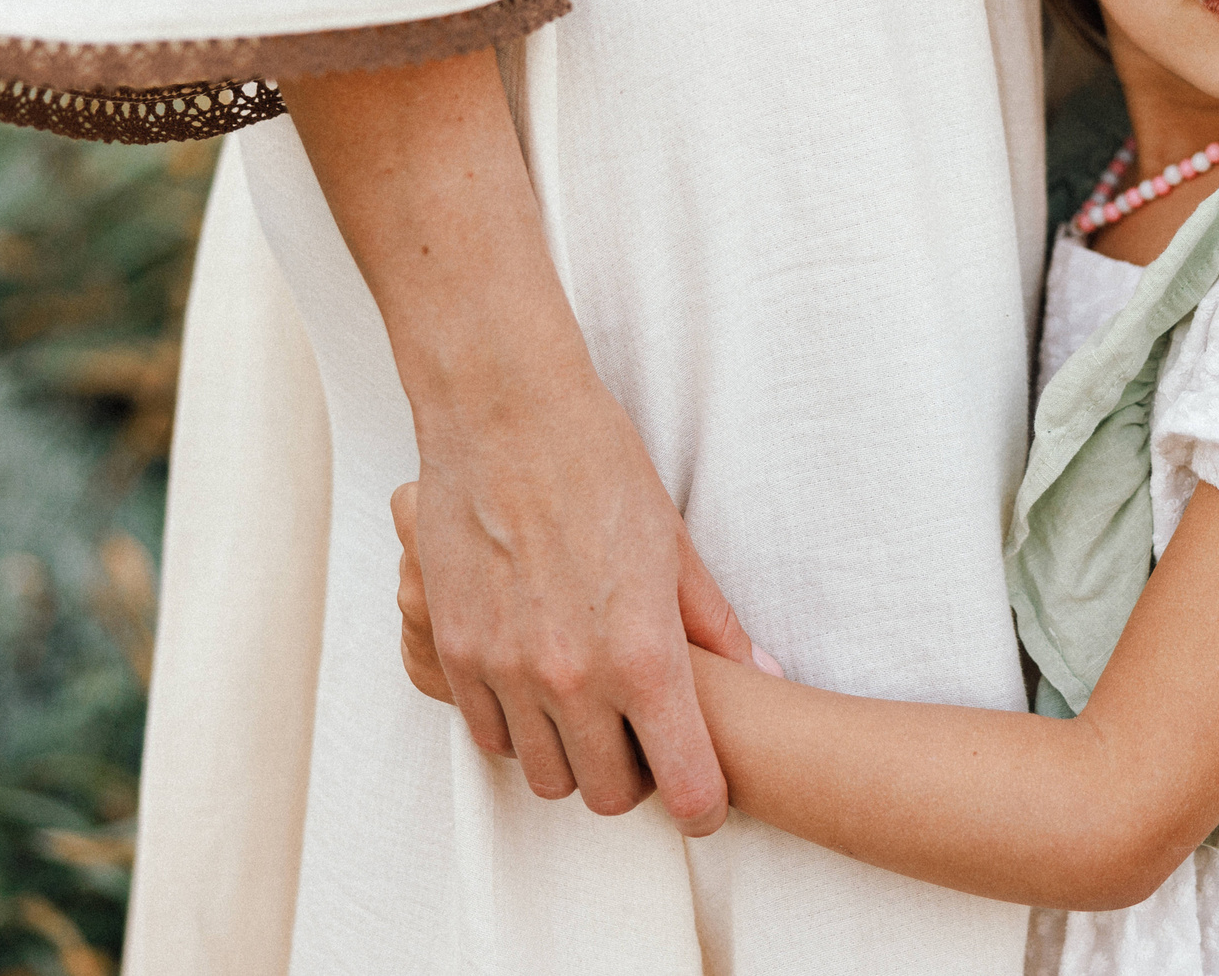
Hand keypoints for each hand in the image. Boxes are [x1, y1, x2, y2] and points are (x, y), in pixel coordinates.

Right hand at [407, 383, 754, 829]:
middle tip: (645, 741)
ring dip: (573, 757)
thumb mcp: (674, 546)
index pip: (685, 782)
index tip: (706, 803)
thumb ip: (715, 626)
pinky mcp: (454, 653)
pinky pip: (489, 734)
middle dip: (634, 781)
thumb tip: (763, 675)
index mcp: (642, 655)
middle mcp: (572, 678)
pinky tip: (539, 686)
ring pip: (545, 774)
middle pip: (609, 795)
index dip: (703, 805)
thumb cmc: (599, 466)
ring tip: (590, 711)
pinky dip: (518, 727)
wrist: (505, 414)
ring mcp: (507, 671)